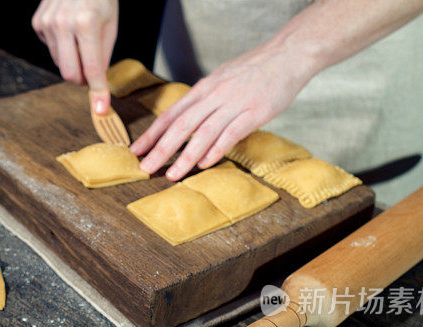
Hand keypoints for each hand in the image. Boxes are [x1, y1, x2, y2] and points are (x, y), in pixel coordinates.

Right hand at [32, 0, 117, 114]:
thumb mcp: (110, 26)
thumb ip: (102, 58)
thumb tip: (98, 89)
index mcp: (86, 24)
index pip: (92, 69)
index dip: (98, 92)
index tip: (101, 110)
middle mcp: (63, 24)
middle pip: (69, 74)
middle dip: (81, 80)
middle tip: (90, 74)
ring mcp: (47, 23)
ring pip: (60, 63)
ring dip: (72, 61)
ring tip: (81, 41)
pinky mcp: (38, 23)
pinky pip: (50, 49)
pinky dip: (61, 46)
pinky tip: (67, 30)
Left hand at [131, 41, 317, 180]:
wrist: (287, 55)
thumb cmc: (253, 70)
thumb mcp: (220, 79)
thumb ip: (203, 100)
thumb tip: (185, 119)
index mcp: (203, 89)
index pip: (170, 114)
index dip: (151, 134)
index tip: (136, 151)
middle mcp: (214, 96)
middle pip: (180, 126)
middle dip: (160, 149)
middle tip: (144, 168)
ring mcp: (234, 104)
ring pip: (202, 134)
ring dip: (184, 157)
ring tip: (171, 174)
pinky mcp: (254, 113)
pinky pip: (230, 134)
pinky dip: (216, 150)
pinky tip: (204, 164)